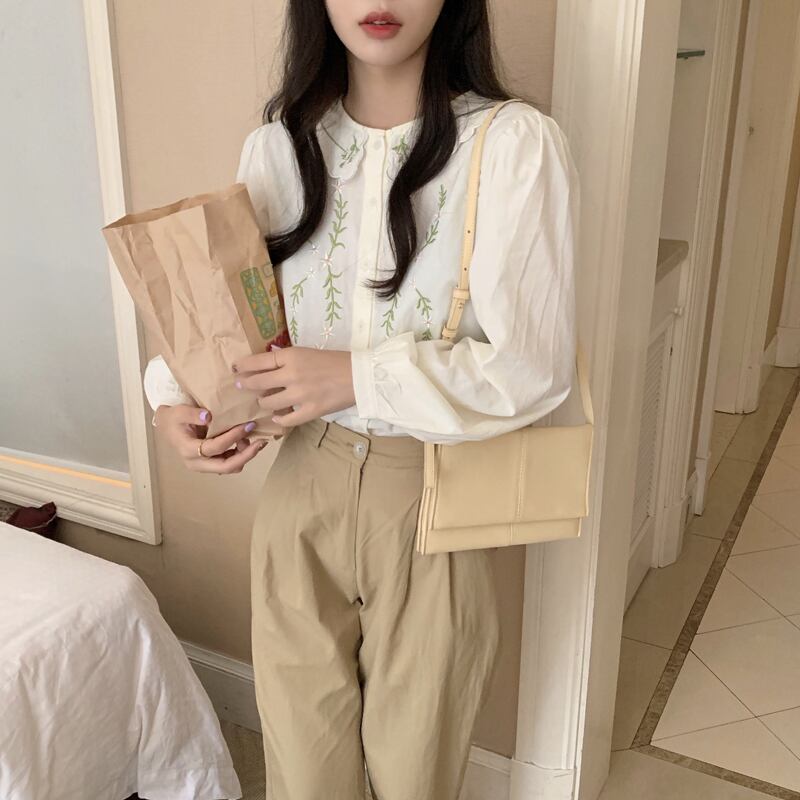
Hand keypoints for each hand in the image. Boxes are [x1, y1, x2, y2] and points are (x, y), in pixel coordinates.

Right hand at [153, 404, 273, 474]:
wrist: (168, 426)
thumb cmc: (173, 418)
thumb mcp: (179, 412)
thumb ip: (192, 414)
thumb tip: (208, 416)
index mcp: (188, 450)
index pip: (215, 448)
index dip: (233, 437)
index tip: (248, 425)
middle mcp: (197, 463)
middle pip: (226, 466)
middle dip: (246, 455)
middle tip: (261, 442)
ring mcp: (205, 465)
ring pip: (230, 467)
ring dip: (245, 455)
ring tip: (254, 439)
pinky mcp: (212, 463)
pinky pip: (230, 462)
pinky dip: (241, 454)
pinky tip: (247, 440)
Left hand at [231, 346, 355, 428]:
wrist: (359, 376)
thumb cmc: (335, 360)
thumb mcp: (307, 352)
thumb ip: (287, 358)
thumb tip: (268, 362)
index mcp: (291, 356)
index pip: (258, 362)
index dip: (243, 366)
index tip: (235, 369)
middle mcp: (291, 375)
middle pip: (258, 383)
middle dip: (245, 384)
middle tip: (240, 385)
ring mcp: (300, 395)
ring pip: (268, 403)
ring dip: (263, 402)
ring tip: (264, 401)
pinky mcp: (310, 411)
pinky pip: (286, 419)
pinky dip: (279, 419)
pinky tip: (278, 417)